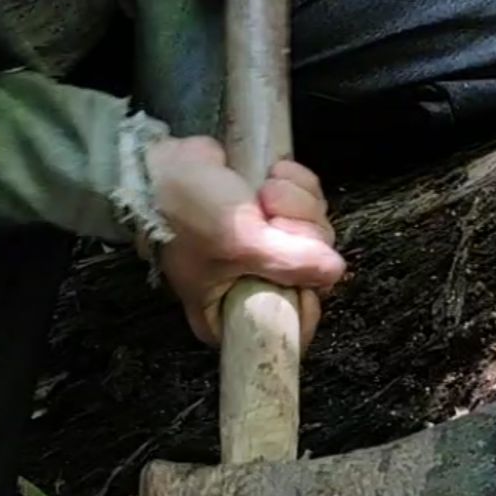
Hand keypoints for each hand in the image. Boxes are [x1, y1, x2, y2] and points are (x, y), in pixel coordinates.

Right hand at [143, 136, 344, 349]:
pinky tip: (271, 177)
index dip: (305, 302)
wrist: (160, 163)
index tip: (298, 277)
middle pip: (315, 272)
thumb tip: (334, 270)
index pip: (290, 331)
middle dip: (299, 233)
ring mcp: (270, 247)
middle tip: (269, 218)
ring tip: (263, 193)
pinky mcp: (277, 212)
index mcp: (234, 312)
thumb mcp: (236, 243)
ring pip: (318, 232)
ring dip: (296, 203)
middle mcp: (257, 284)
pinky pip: (311, 202)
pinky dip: (297, 184)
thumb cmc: (182, 213)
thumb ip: (289, 262)